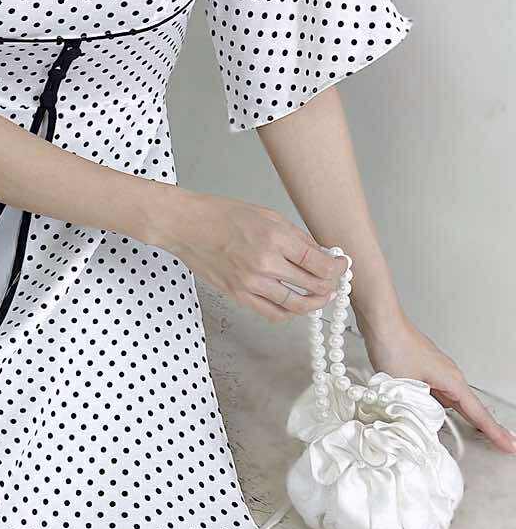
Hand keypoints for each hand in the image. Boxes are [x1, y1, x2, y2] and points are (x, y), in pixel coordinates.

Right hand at [157, 191, 348, 322]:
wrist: (187, 226)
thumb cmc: (222, 215)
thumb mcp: (268, 216)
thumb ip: (297, 238)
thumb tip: (321, 256)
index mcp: (275, 238)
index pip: (320, 263)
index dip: (337, 268)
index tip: (342, 265)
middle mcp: (265, 263)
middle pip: (313, 286)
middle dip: (330, 285)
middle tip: (333, 281)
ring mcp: (251, 283)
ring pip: (296, 305)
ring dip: (314, 302)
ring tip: (320, 297)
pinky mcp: (238, 295)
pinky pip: (273, 313)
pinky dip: (289, 312)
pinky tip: (295, 304)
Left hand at [359, 311, 515, 455]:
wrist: (383, 323)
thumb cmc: (395, 347)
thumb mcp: (406, 389)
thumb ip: (417, 412)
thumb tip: (423, 428)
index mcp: (452, 381)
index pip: (478, 414)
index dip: (495, 432)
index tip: (510, 445)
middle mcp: (450, 376)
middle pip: (472, 409)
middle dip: (488, 428)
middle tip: (505, 444)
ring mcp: (439, 372)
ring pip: (455, 402)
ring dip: (466, 418)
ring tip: (481, 435)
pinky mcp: (426, 370)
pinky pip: (441, 395)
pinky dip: (446, 408)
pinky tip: (438, 416)